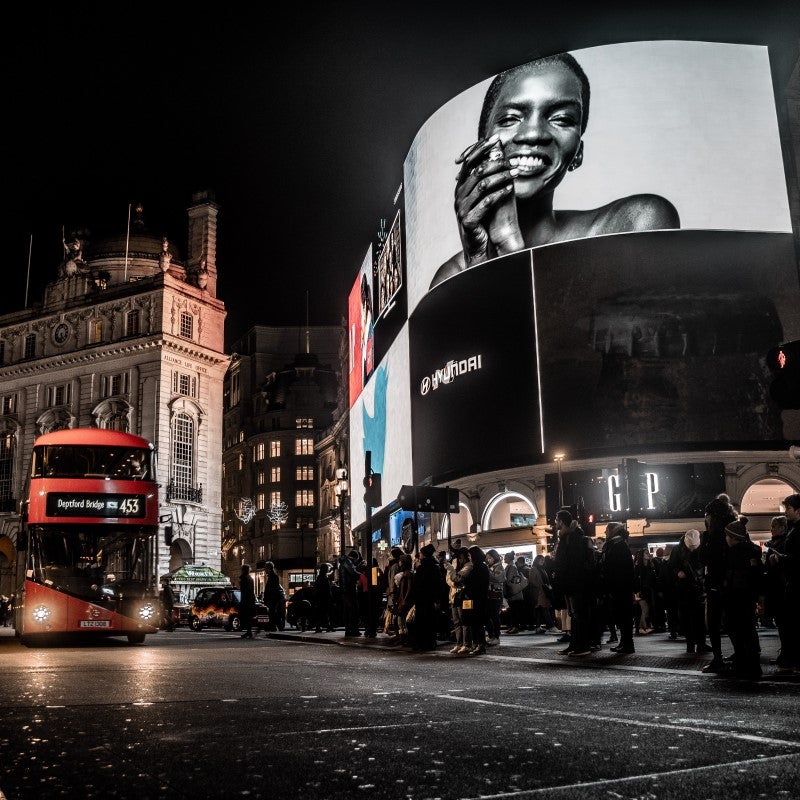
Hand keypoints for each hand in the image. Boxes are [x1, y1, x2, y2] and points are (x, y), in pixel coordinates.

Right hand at [454, 135, 522, 266]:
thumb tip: (498, 153)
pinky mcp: (468, 220)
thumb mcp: (484, 196)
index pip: (469, 160)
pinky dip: (499, 194)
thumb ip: (487, 177)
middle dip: (497, 163)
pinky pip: (485, 203)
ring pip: (482, 185)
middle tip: (513, 160)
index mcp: (461, 186)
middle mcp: (458, 195)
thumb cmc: (483, 220)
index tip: (497, 139)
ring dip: (501, 177)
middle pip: (477, 171)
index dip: (482, 148)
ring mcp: (461, 208)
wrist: (478, 247)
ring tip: (515, 173)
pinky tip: (510, 189)